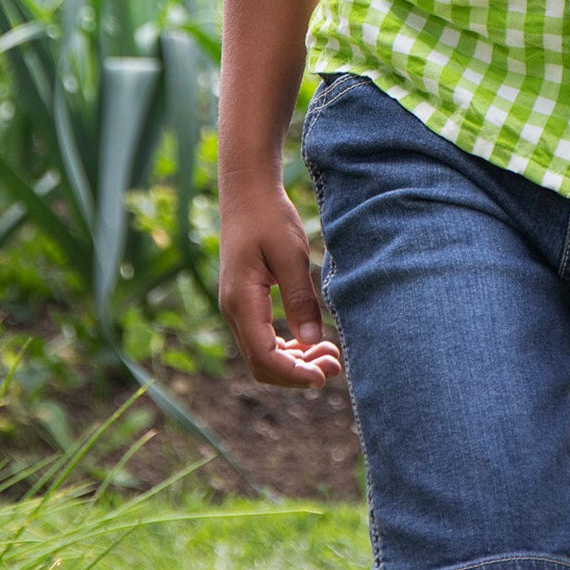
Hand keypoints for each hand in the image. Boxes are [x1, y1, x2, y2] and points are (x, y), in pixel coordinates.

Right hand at [218, 175, 342, 387]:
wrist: (247, 193)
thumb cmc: (269, 217)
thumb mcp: (290, 255)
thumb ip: (300, 299)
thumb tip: (314, 341)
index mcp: (242, 302)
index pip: (264, 358)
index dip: (294, 374)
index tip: (324, 377)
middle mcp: (233, 311)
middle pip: (262, 364)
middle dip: (298, 373)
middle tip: (336, 367)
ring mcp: (237, 308)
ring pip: (262, 354)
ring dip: (295, 362)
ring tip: (330, 356)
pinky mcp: (245, 302)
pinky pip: (263, 338)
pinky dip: (287, 347)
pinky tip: (311, 342)